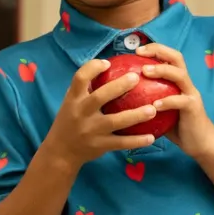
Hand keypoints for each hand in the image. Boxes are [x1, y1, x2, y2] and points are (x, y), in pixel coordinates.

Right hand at [43, 58, 157, 170]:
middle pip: (100, 97)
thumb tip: (107, 68)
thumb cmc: (70, 121)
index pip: (80, 78)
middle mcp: (81, 113)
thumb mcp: (71, 102)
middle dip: (119, 86)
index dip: (93, 68)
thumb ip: (84, 89)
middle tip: (136, 77)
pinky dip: (136, 141)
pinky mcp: (100, 145)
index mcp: (73, 99)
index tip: (107, 63)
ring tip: (152, 109)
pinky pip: (121, 143)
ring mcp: (91, 130)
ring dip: (135, 115)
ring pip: (115, 121)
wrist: (61, 151)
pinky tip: (151, 137)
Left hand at [136, 43, 213, 158]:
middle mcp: (186, 84)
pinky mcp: (194, 108)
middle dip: (158, 51)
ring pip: (179, 75)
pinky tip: (154, 105)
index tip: (136, 50)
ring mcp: (191, 94)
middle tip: (140, 53)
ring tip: (145, 72)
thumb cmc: (177, 127)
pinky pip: (180, 101)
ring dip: (161, 70)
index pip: (169, 57)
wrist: (201, 144)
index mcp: (178, 82)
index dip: (155, 50)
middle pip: (176, 58)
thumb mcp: (160, 111)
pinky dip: (167, 101)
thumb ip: (147, 101)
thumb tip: (122, 98)